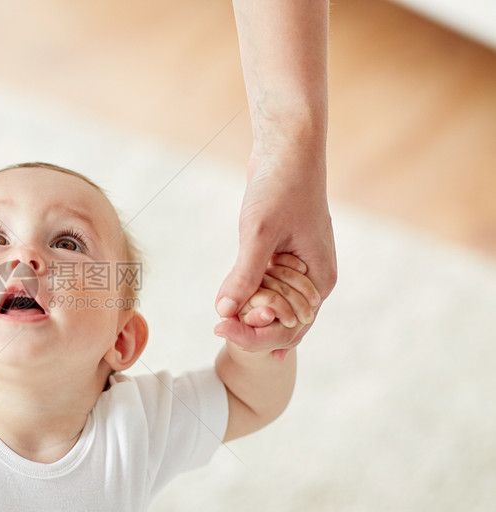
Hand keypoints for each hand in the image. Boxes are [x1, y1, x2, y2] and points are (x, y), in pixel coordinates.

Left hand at [215, 151, 336, 350]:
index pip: (291, 327)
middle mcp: (314, 279)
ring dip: (250, 311)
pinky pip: (268, 286)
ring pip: (273, 304)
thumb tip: (224, 311)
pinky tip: (229, 301)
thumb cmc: (280, 187)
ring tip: (222, 319)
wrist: (287, 151)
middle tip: (218, 327)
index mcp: (319, 279)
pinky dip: (250, 293)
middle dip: (252, 326)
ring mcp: (301, 268)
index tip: (221, 327)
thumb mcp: (258, 233)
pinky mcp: (285, 256)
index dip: (257, 335)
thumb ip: (244, 274)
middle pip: (283, 321)